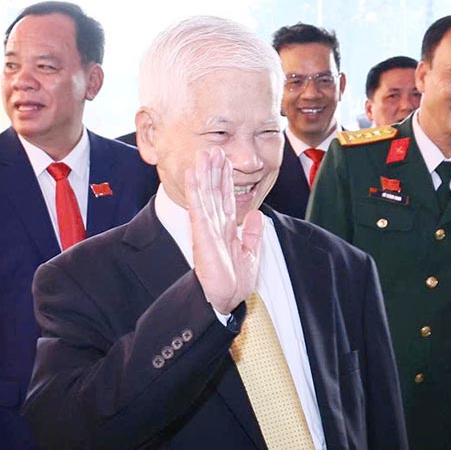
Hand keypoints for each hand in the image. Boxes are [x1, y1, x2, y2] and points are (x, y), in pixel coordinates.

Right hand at [187, 148, 261, 315]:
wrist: (226, 300)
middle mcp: (215, 225)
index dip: (226, 178)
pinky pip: (198, 207)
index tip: (225, 161)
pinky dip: (195, 189)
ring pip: (205, 194)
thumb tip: (257, 214)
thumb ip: (253, 233)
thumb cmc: (234, 283)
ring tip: (203, 153)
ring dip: (204, 173)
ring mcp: (207, 228)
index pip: (226, 198)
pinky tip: (193, 174)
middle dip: (214, 169)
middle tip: (212, 148)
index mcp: (227, 229)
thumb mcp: (251, 254)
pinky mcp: (202, 234)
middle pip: (214, 191)